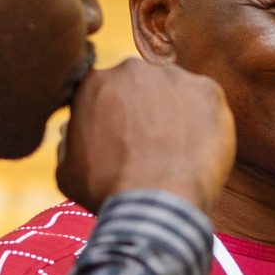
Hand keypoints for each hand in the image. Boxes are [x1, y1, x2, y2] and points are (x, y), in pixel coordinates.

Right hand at [55, 60, 233, 215]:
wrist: (155, 205)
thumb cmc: (107, 192)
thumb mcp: (67, 171)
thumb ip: (67, 142)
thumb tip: (72, 130)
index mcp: (93, 82)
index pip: (105, 92)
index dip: (113, 116)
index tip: (121, 138)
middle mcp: (131, 69)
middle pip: (141, 87)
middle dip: (145, 110)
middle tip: (152, 145)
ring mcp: (172, 76)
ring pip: (174, 92)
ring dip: (175, 113)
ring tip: (176, 150)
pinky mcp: (207, 90)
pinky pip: (206, 102)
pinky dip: (204, 122)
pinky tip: (196, 149)